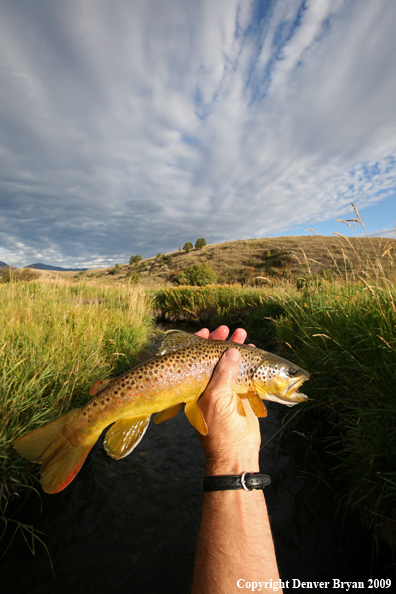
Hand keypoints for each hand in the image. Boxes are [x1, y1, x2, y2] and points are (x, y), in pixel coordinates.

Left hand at [195, 326, 260, 475]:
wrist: (237, 452)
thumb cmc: (220, 429)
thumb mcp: (218, 399)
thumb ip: (224, 374)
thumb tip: (231, 351)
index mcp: (197, 386)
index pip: (195, 359)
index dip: (200, 344)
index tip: (208, 331)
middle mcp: (210, 385)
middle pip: (214, 358)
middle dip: (221, 342)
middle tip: (230, 330)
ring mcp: (226, 389)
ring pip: (230, 364)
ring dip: (236, 349)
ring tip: (243, 334)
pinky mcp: (241, 394)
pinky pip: (243, 374)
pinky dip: (247, 362)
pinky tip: (252, 350)